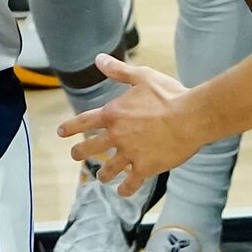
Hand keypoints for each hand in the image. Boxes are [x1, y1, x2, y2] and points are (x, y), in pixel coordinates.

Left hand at [57, 54, 199, 194]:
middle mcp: (117, 135)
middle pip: (90, 148)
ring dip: (103, 174)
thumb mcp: (142, 77)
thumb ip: (119, 71)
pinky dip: (126, 189)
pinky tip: (124, 192)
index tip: (61, 132)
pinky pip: (131, 183)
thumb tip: (99, 59)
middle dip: (80, 152)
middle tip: (76, 155)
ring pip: (109, 169)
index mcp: (114, 114)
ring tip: (102, 178)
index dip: (71, 127)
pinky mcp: (145, 168)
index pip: (85, 121)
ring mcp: (130, 154)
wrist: (190, 117)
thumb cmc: (169, 94)